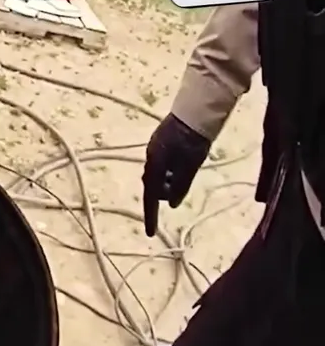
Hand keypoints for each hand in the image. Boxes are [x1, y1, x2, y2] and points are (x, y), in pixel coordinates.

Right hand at [142, 113, 210, 236]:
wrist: (195, 111)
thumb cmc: (194, 141)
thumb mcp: (190, 167)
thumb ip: (180, 186)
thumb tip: (173, 204)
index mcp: (155, 166)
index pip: (151, 197)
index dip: (151, 216)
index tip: (150, 233)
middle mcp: (150, 158)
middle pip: (152, 185)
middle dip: (163, 194)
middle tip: (178, 195)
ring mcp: (154, 148)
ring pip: (157, 173)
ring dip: (167, 181)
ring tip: (184, 178)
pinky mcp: (160, 141)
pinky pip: (161, 163)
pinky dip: (169, 170)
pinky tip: (182, 165)